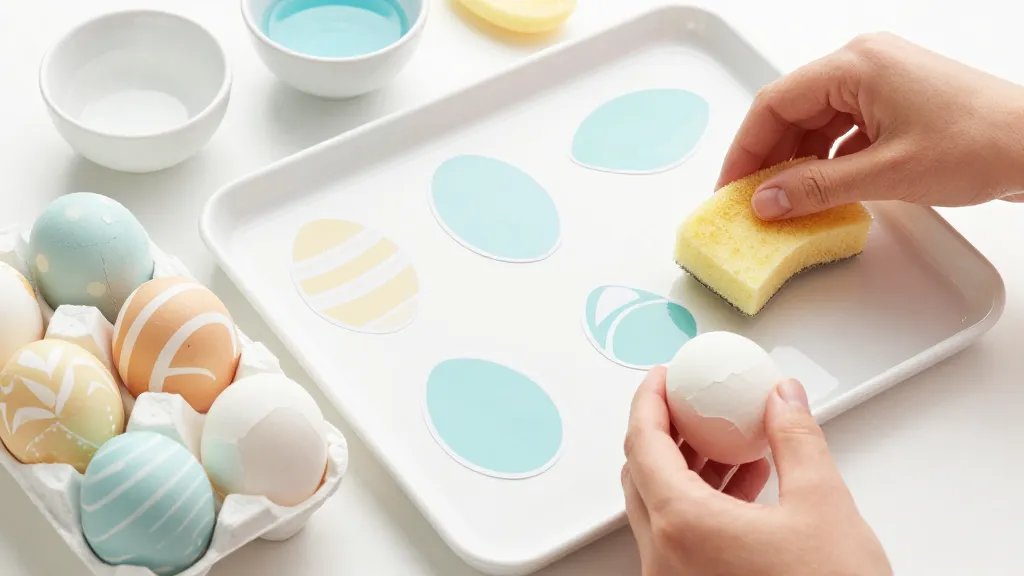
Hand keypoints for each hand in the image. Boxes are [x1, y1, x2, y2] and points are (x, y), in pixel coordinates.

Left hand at [621, 367, 891, 575]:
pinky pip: (679, 537)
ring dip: (688, 468)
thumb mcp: (823, 505)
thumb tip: (784, 398)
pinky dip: (700, 503)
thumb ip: (796, 438)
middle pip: (642, 473)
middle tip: (692, 405)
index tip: (663, 378)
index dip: (650, 401)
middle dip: (666, 431)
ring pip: (660, 507)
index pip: (642, 443)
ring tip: (730, 442)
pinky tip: (745, 487)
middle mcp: (664, 558)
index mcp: (682, 526)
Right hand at [718, 32, 1023, 219]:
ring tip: (783, 201)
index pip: (774, 104)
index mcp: (855, 65)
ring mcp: (881, 81)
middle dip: (769, 158)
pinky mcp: (896, 102)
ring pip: (816, 122)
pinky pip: (843, 128)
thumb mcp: (885, 174)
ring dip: (797, 161)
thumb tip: (766, 201)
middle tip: (751, 201)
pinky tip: (820, 189)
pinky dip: (826, 159)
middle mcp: (863, 64)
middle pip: (792, 111)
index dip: (745, 150)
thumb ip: (815, 188)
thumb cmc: (981, 143)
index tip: (730, 188)